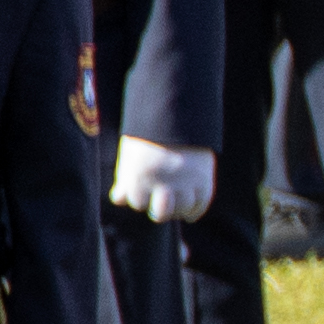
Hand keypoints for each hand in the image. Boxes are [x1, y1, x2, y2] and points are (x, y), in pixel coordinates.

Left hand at [107, 138, 221, 227]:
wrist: (177, 111)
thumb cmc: (149, 135)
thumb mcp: (131, 154)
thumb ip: (125, 179)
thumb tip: (119, 199)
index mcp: (140, 175)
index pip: (138, 202)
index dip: (141, 198)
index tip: (145, 194)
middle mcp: (162, 181)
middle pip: (162, 213)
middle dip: (160, 211)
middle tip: (162, 206)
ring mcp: (185, 181)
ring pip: (184, 209)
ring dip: (180, 209)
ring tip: (178, 205)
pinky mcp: (204, 178)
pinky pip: (202, 203)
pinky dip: (196, 210)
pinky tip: (191, 213)